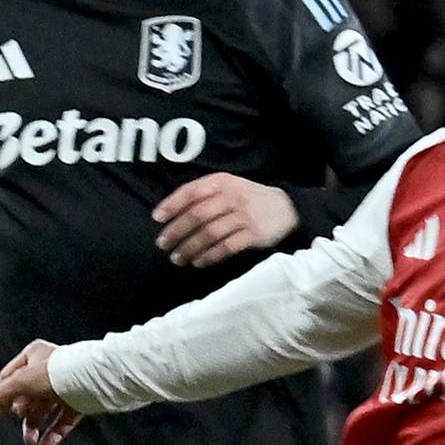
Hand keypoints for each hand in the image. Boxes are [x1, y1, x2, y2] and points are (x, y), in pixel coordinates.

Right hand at [0, 339, 81, 444]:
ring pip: (44, 411)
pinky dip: (53, 433)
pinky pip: (62, 420)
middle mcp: (48, 371)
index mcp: (33, 357)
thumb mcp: (22, 380)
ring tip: (32, 441)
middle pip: (27, 398)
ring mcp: (64, 387)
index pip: (8, 379)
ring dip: (35, 427)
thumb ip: (3, 392)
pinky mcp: (78, 401)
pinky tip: (46, 444)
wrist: (95, 380)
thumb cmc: (60, 373)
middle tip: (20, 428)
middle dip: (23, 418)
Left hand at [153, 173, 297, 267]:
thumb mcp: (228, 187)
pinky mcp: (254, 234)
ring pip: (209, 234)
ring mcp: (244, 216)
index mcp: (222, 183)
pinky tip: (199, 262)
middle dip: (176, 231)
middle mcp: (232, 197)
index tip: (157, 219)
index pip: (191, 191)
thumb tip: (170, 212)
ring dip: (189, 248)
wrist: (287, 208)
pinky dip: (210, 256)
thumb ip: (203, 195)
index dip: (172, 205)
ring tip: (177, 258)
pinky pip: (226, 247)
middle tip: (162, 244)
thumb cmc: (247, 199)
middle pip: (197, 215)